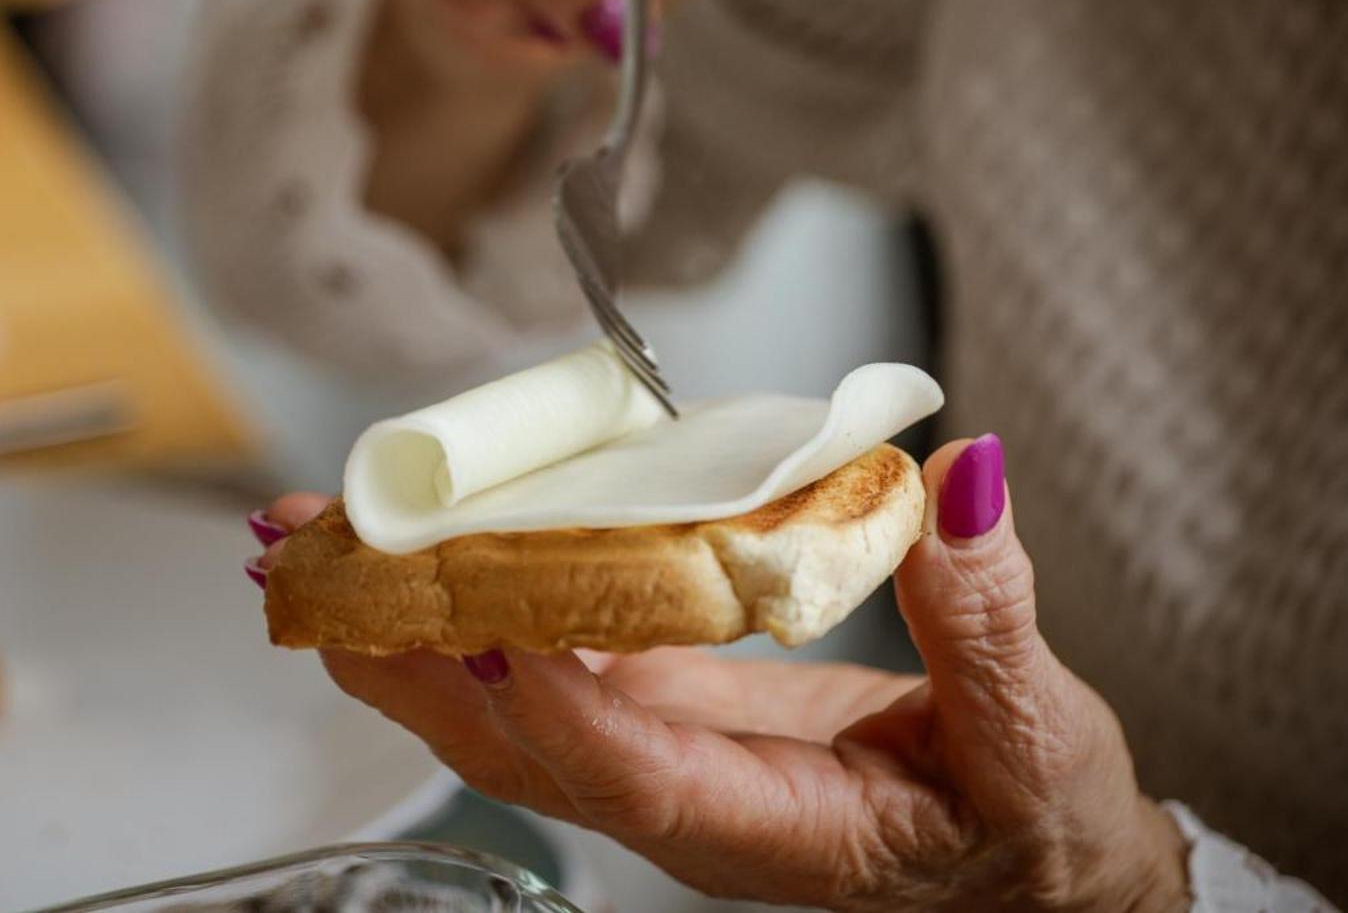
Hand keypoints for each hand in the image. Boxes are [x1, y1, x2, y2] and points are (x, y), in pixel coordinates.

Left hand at [247, 438, 1190, 911]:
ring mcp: (653, 755)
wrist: (1026, 866)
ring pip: (501, 699)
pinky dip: (466, 599)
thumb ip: (989, 614)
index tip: (485, 619)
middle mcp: (680, 801)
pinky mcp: (654, 708)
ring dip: (400, 620)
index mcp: (766, 828)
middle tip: (313, 554)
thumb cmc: (1028, 822)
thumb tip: (961, 480)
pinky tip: (408, 546)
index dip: (554, 700)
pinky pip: (539, 656)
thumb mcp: (1036, 731)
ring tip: (311, 537)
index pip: (633, 773)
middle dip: (404, 648)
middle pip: (513, 736)